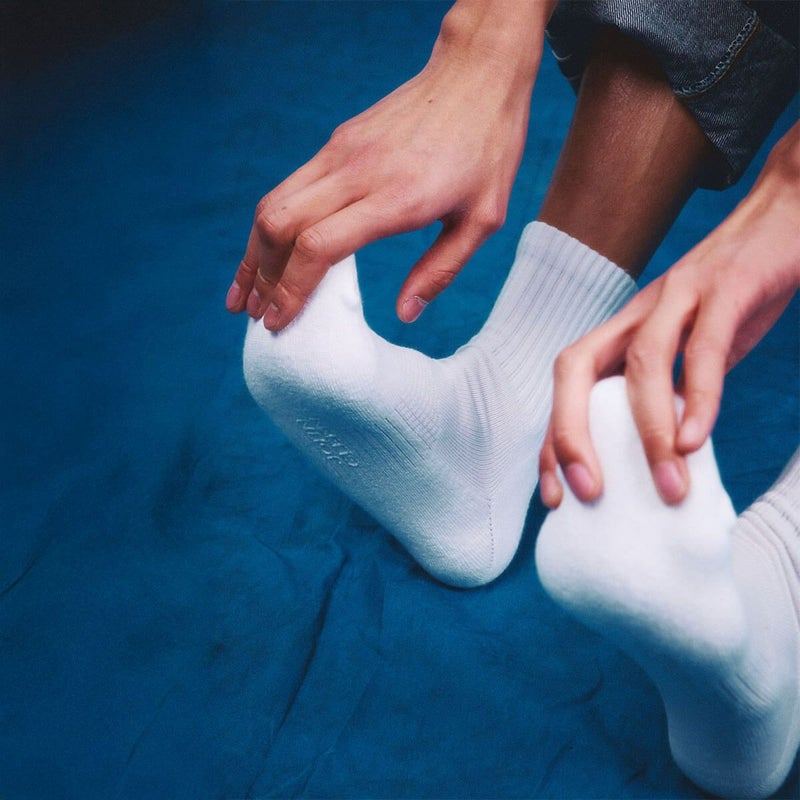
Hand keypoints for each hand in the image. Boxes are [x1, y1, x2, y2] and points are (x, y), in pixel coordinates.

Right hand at [225, 0, 552, 329]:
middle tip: (255, 315)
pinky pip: (288, 187)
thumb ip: (441, 270)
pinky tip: (266, 249)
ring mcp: (340, 153)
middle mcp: (356, 172)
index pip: (318, 246)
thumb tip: (405, 314)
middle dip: (260, 277)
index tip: (277, 323)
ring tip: (244, 291)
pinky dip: (269, 224)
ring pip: (273, 204)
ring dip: (253, 252)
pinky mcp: (336, 142)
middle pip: (280, 225)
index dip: (291, 290)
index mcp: (395, 197)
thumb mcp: (483, 219)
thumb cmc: (487, 149)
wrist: (476, 74)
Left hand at [539, 121, 799, 506]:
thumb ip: (673, 390)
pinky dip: (699, 397)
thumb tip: (663, 455)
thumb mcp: (692, 348)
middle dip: (570, 433)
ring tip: (667, 488)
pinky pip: (704, 348)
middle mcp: (637, 313)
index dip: (553, 441)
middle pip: (575, 368)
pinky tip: (697, 441)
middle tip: (588, 493)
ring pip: (642, 363)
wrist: (782, 217)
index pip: (566, 387)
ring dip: (648, 431)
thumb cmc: (734, 297)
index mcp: (623, 330)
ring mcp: (678, 296)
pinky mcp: (726, 289)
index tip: (553, 496)